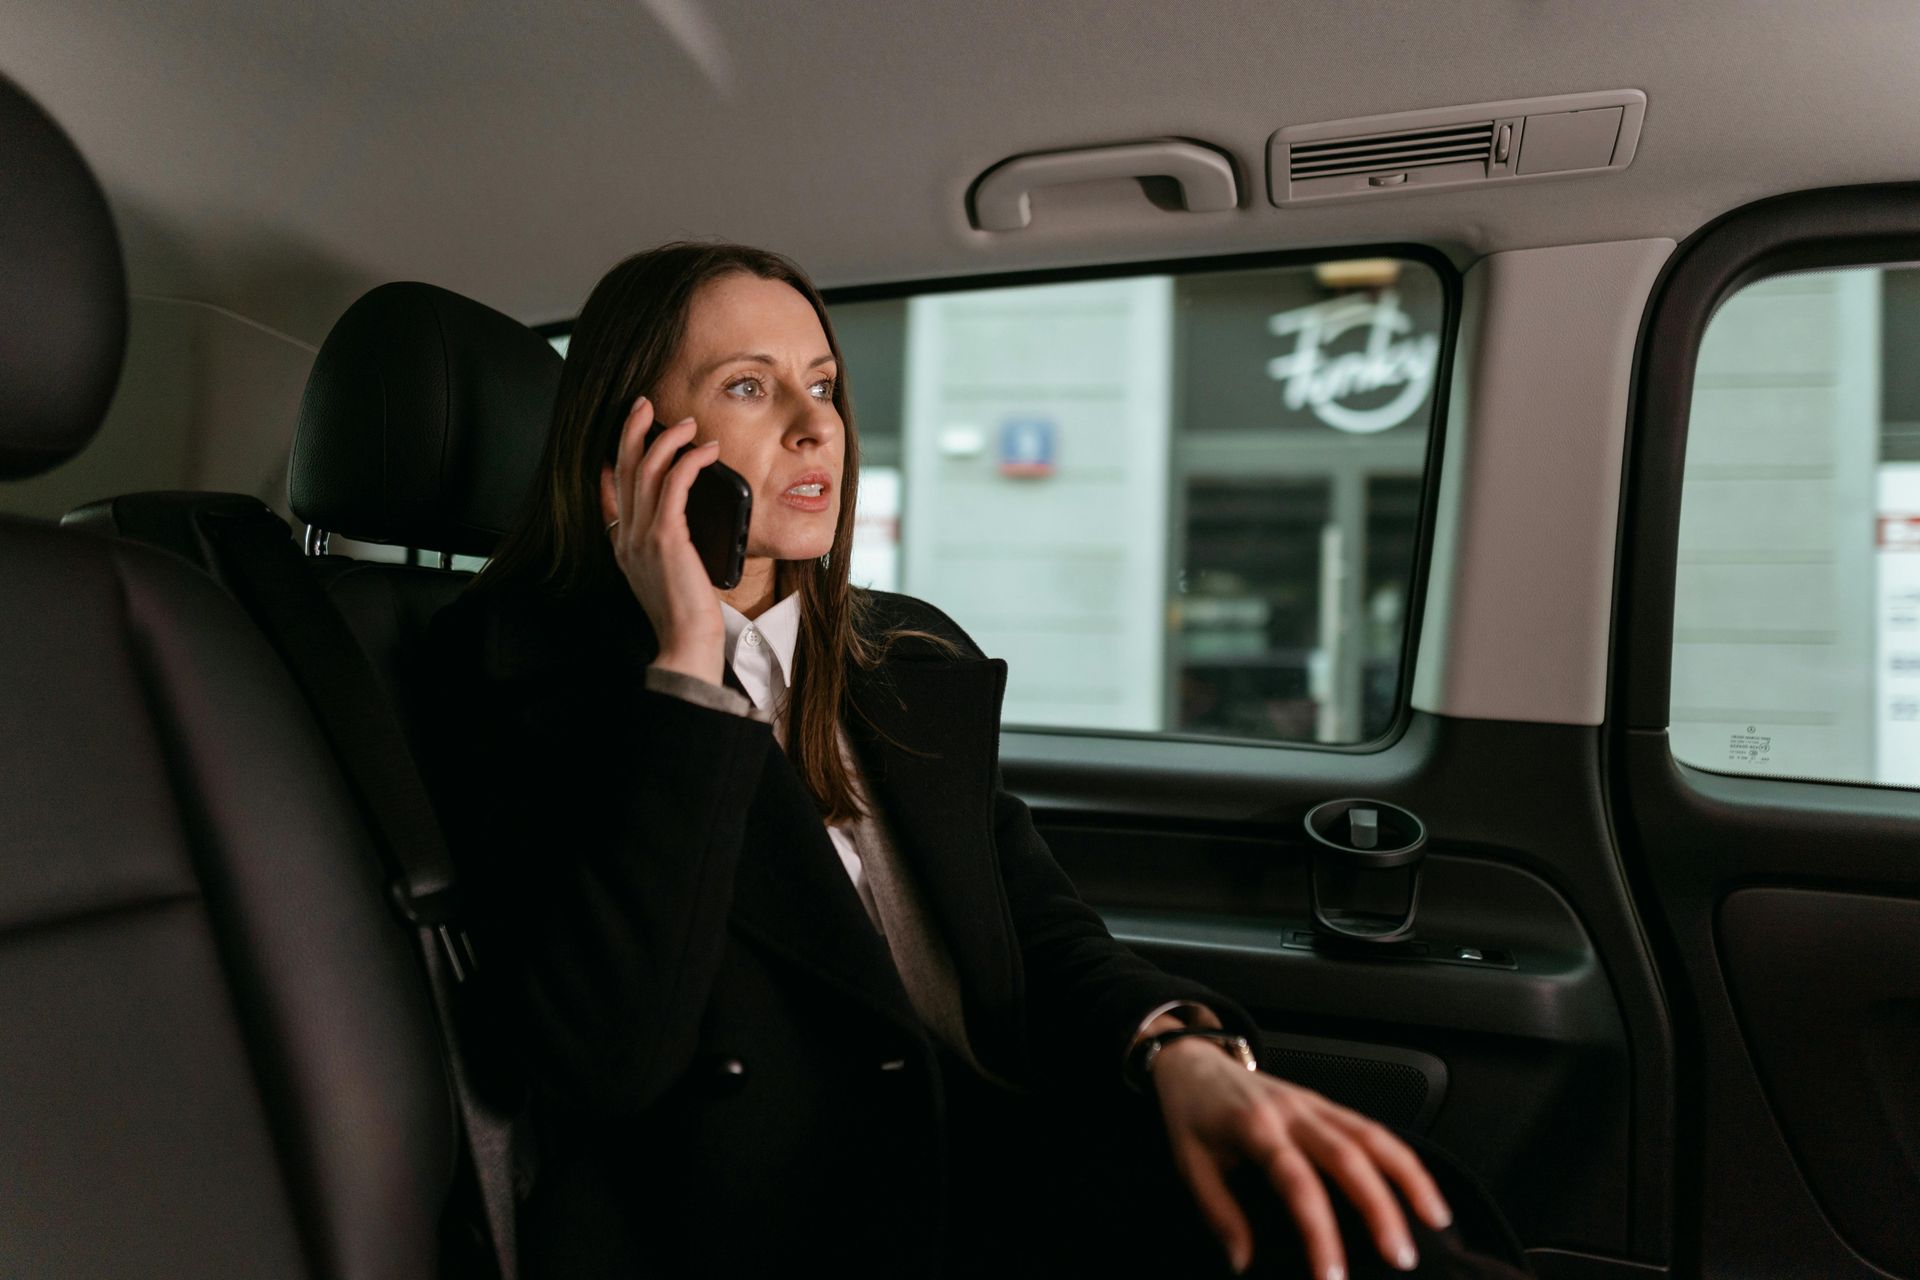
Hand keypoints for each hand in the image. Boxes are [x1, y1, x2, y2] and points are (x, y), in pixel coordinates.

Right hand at [599, 395, 724, 683]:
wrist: (686, 642)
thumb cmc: (686, 614)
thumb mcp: (666, 574)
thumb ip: (665, 545)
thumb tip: (681, 522)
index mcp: (623, 545)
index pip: (609, 492)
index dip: (612, 459)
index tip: (622, 436)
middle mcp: (626, 536)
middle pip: (621, 469)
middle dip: (631, 430)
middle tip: (644, 405)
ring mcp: (641, 536)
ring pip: (644, 469)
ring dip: (666, 439)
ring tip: (688, 424)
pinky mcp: (665, 537)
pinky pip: (673, 484)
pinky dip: (689, 461)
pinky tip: (706, 451)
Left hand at [1150, 1039, 1451, 1277]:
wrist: (1194, 1063)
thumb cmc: (1191, 1117)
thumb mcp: (1189, 1165)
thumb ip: (1218, 1213)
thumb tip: (1243, 1263)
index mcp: (1254, 1128)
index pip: (1295, 1182)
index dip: (1318, 1231)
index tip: (1333, 1276)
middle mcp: (1292, 1112)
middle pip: (1348, 1155)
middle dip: (1381, 1208)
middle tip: (1402, 1256)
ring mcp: (1313, 1104)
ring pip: (1372, 1134)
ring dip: (1409, 1176)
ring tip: (1436, 1220)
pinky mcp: (1326, 1104)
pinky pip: (1371, 1127)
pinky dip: (1402, 1157)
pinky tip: (1421, 1188)